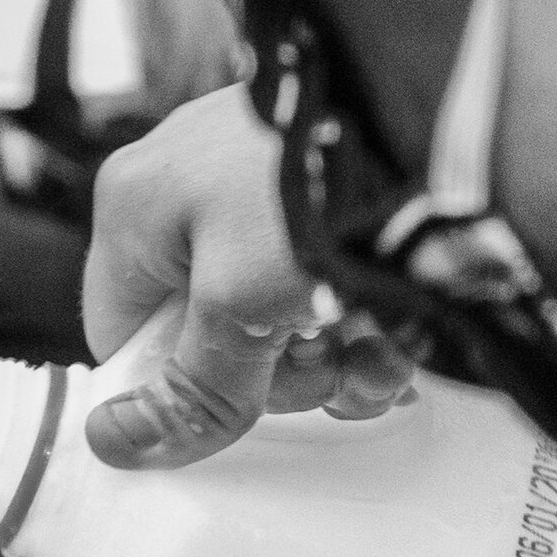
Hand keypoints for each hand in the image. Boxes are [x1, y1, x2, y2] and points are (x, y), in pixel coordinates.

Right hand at [82, 83, 416, 470]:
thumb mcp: (240, 309)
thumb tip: (115, 444)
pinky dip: (366, 324)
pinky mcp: (325, 188)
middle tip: (323, 371)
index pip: (123, 339)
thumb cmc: (319, 191)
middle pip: (208, 340)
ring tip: (380, 359)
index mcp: (137, 210)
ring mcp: (259, 188)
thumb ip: (188, 392)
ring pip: (276, 322)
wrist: (440, 112)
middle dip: (275, 378)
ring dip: (332, 363)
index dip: (172, 392)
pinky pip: (326, 285)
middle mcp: (190, 193)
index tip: (229, 414)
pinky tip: (401, 339)